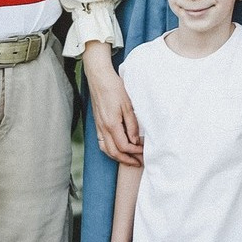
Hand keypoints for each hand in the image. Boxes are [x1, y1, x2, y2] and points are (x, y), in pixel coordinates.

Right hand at [82, 42, 143, 166]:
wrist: (99, 78)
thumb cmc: (114, 88)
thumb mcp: (128, 105)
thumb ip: (132, 125)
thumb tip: (135, 141)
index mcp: (112, 124)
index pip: (124, 146)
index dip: (135, 152)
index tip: (144, 152)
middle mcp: (103, 128)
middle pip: (114, 152)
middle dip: (126, 160)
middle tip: (138, 163)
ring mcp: (98, 126)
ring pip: (105, 149)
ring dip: (117, 157)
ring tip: (128, 160)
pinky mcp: (97, 123)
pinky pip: (101, 142)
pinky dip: (109, 150)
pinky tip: (116, 149)